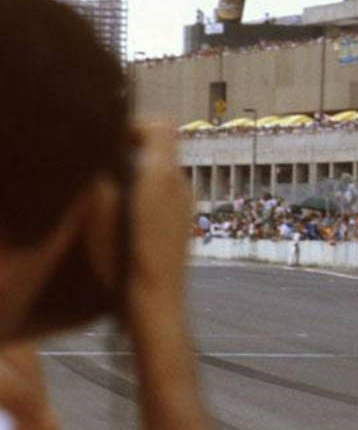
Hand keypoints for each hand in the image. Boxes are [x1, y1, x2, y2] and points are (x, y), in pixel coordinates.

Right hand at [124, 126, 192, 354]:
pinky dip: (145, 192)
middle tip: (101, 164)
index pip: (162, 127)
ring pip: (162, 171)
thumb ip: (103, 182)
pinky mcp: (182, 221)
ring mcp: (186, 204)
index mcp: (164, 178)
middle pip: (161, 148)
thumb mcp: (102, 218)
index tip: (108, 137)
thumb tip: (102, 162)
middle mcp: (181, 186)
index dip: (135, 125)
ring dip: (137, 172)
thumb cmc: (127, 263)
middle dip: (132, 149)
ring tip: (109, 191)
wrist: (157, 304)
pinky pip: (164, 192)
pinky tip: (124, 214)